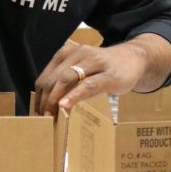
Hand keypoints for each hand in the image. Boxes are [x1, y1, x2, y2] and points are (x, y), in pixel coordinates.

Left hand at [34, 40, 149, 116]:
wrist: (133, 59)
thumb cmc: (104, 69)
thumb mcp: (82, 73)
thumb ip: (67, 85)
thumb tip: (50, 108)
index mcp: (67, 53)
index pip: (47, 76)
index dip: (40, 96)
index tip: (37, 113)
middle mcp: (78, 53)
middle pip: (54, 78)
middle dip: (46, 100)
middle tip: (43, 118)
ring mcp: (94, 61)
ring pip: (67, 79)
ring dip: (56, 99)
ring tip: (52, 115)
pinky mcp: (109, 74)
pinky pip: (88, 84)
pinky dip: (74, 95)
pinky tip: (65, 105)